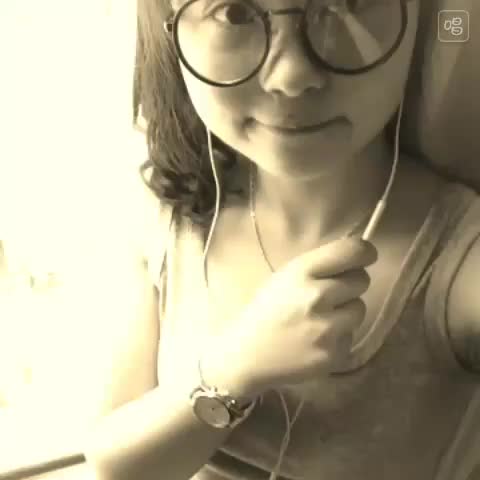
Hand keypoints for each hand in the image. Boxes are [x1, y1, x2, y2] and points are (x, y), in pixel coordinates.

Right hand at [201, 237, 377, 399]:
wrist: (247, 355)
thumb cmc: (266, 311)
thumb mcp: (285, 277)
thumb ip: (318, 266)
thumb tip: (357, 256)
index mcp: (301, 272)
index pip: (353, 251)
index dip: (365, 252)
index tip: (367, 256)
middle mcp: (317, 296)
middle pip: (361, 280)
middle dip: (351, 284)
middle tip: (332, 294)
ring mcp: (328, 328)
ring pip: (360, 309)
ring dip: (347, 312)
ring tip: (322, 320)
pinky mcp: (334, 354)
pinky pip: (352, 335)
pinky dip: (339, 337)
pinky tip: (317, 340)